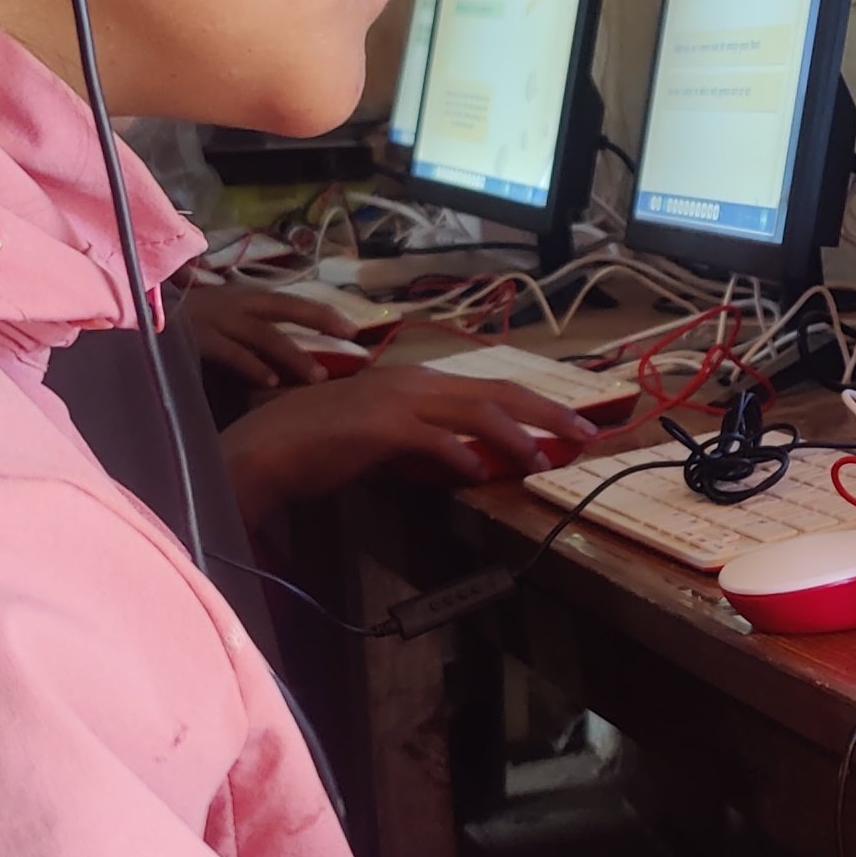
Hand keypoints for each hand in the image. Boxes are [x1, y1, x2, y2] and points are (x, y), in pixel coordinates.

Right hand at [186, 277, 360, 388]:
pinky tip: (271, 380)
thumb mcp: (212, 314)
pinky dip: (252, 366)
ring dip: (293, 355)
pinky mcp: (197, 339)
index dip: (321, 312)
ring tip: (318, 376)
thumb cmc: (176, 318)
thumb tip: (273, 354)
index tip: (353, 327)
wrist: (133, 314)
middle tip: (353, 339)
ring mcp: (216, 320)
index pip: (289, 301)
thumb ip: (240, 327)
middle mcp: (233, 304)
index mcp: (239, 297)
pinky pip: (231, 353)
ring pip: (264, 335)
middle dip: (320, 320)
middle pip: (286, 308)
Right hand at [217, 362, 606, 528]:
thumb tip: (469, 462)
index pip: (490, 389)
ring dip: (516, 435)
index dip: (534, 405)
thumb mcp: (387, 441)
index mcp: (418, 383)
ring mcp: (399, 401)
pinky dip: (462, 456)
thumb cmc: (323, 446)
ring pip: (475, 411)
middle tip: (586, 432)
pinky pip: (434, 439)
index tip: (569, 424)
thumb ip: (428, 445)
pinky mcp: (382, 426)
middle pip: (497, 392)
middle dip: (547, 412)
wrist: (268, 446)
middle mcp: (415, 382)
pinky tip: (480, 474)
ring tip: (544, 459)